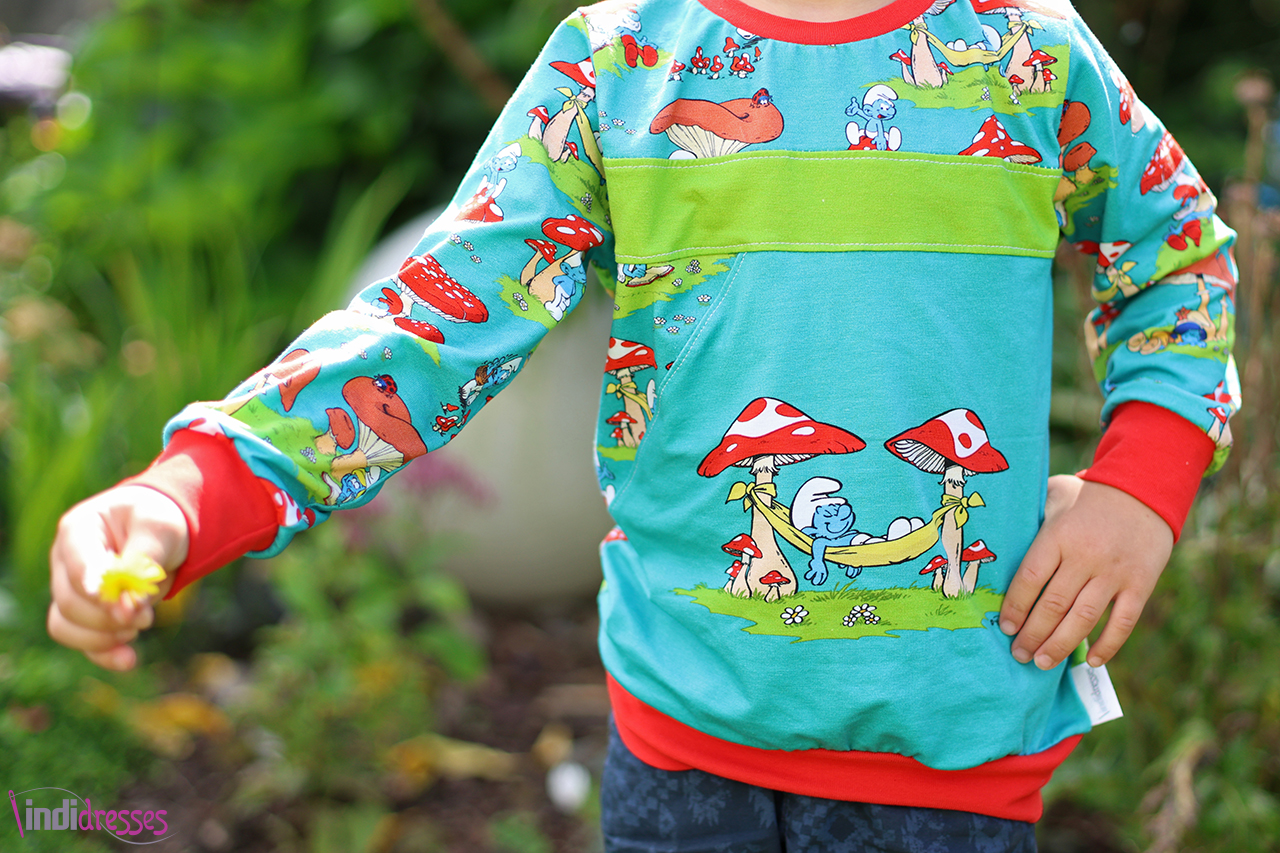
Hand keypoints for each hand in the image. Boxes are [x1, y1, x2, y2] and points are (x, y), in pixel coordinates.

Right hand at [48, 486, 187, 670]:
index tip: (115, 606)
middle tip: (145, 615)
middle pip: (69, 602)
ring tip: (140, 625)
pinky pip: (82, 642)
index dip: (93, 587)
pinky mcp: (86, 614)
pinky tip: (129, 660)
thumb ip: (144, 562)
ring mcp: (72, 589)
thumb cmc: (158, 520)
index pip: (77, 564)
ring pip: (66, 626)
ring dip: (104, 636)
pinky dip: (105, 654)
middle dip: (109, 616)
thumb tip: (128, 606)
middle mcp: (66, 562)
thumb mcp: (160, 529)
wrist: (163, 533)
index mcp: (79, 530)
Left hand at [999, 475, 1171, 670]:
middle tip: (1019, 654)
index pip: (1030, 579)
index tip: (1004, 627)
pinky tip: (1091, 660)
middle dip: (1032, 635)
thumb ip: (1031, 518)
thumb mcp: (1054, 495)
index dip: (1015, 607)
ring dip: (1060, 646)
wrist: (1144, 489)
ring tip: (1042, 663)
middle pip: (1053, 605)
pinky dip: (1108, 645)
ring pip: (1083, 619)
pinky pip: (1123, 622)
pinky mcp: (1140, 584)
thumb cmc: (1088, 496)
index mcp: (1058, 536)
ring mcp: (1114, 573)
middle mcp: (1085, 557)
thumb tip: (997, 539)